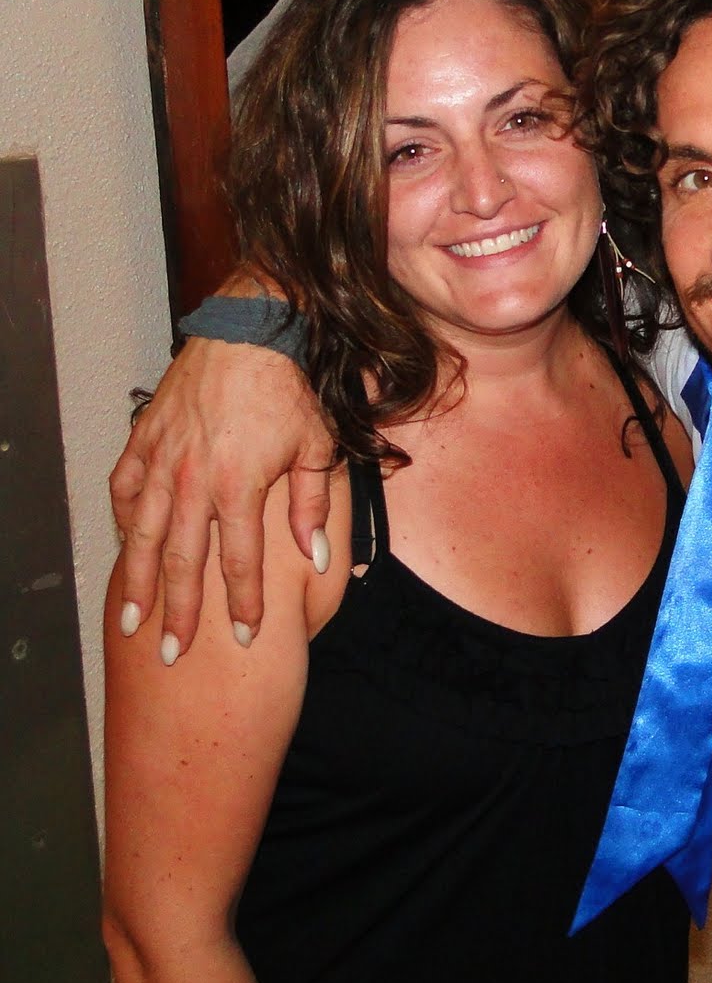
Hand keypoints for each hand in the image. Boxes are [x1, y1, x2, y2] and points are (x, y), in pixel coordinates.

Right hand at [110, 338, 333, 660]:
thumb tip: (316, 557)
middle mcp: (193, 479)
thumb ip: (311, 506)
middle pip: (181, 561)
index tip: (243, 637)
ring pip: (141, 533)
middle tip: (173, 652)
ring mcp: (163, 458)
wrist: (253, 330)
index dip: (241, 604)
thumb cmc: (292, 387)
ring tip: (133, 620)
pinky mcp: (145, 438)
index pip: (239, 562)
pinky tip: (125, 545)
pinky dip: (123, 519)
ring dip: (138, 580)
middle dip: (178, 612)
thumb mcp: (317, 446)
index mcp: (238, 486)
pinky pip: (125, 488)